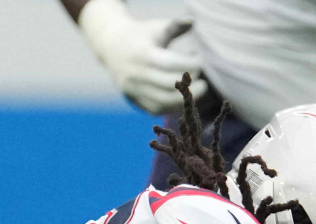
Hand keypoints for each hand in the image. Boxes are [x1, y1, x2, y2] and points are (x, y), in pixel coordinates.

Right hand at [79, 0, 207, 113]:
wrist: (111, 46)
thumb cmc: (141, 35)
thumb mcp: (156, 28)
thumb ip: (175, 26)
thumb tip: (192, 21)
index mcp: (144, 55)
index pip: (171, 64)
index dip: (190, 65)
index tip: (200, 62)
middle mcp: (136, 74)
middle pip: (168, 86)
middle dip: (190, 87)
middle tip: (204, 84)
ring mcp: (132, 89)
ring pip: (162, 102)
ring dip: (182, 100)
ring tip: (195, 92)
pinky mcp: (132, 99)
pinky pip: (154, 109)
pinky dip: (171, 107)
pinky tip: (182, 99)